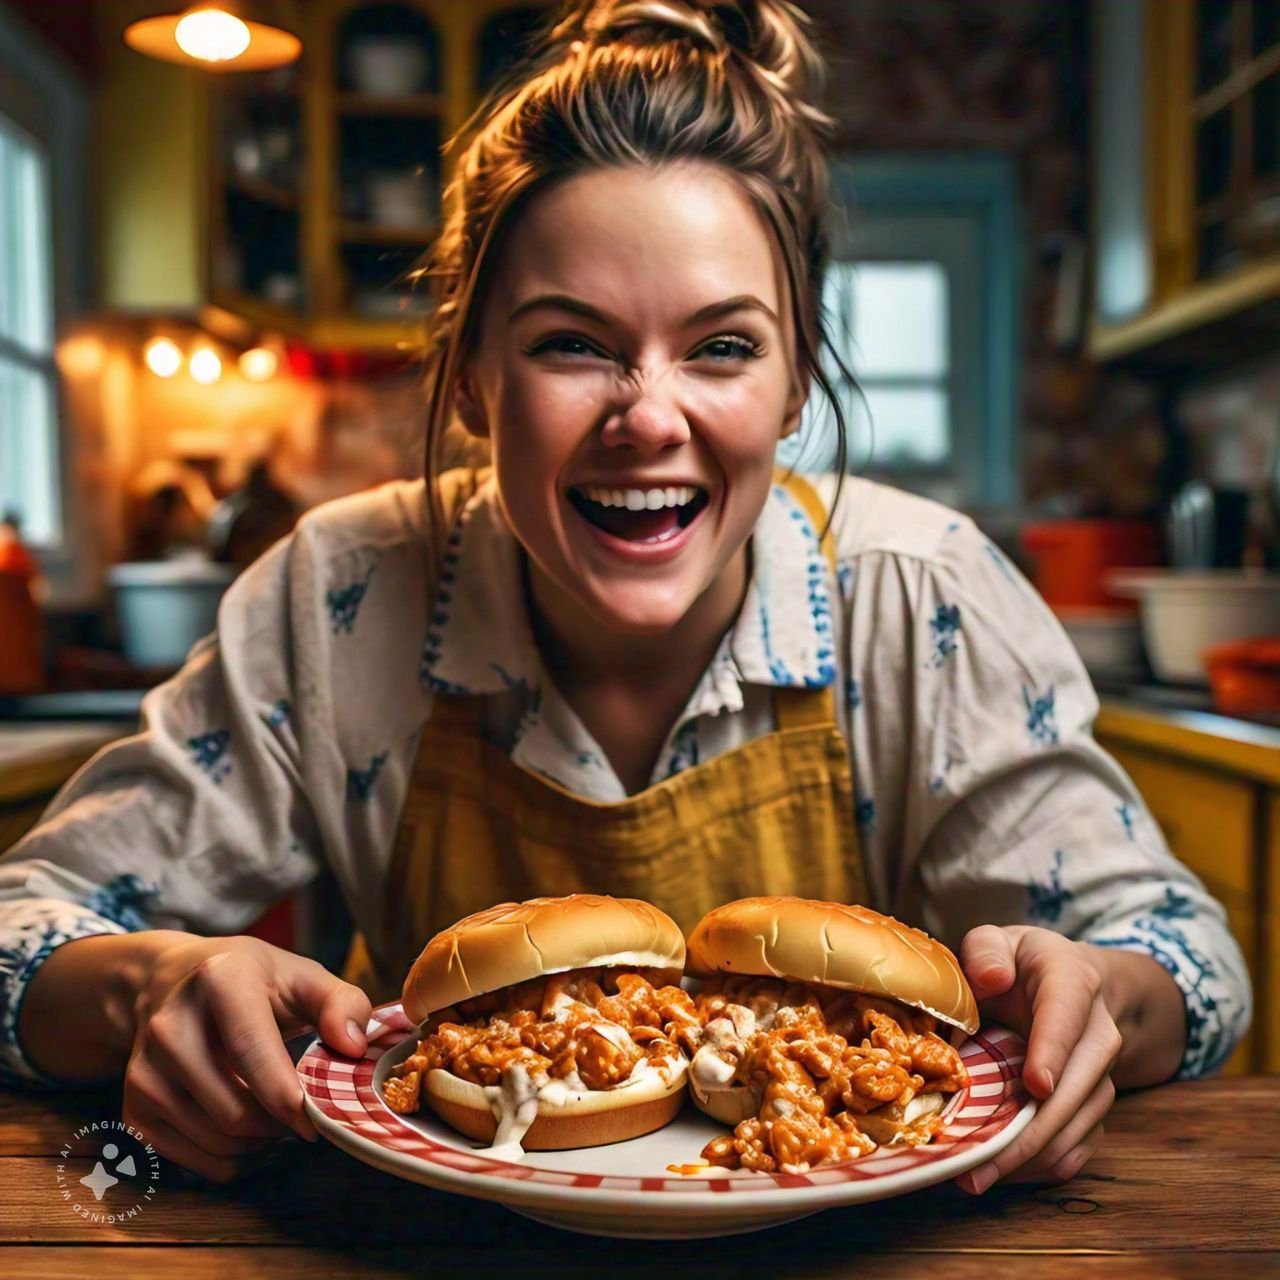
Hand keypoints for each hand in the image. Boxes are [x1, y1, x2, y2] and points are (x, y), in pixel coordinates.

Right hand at [123, 935, 371, 1182]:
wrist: (171, 981)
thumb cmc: (252, 982)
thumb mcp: (304, 976)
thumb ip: (342, 1004)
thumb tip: (354, 1047)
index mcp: (221, 981)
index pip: (252, 1053)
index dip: (288, 1097)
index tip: (318, 1121)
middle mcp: (170, 1025)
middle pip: (234, 1111)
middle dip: (280, 1126)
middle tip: (303, 1113)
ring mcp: (144, 1069)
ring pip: (215, 1141)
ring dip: (258, 1144)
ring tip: (277, 1116)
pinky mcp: (133, 1106)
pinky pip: (192, 1160)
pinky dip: (229, 1158)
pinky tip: (245, 1128)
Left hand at [953, 924, 1121, 1195]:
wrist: (1072, 985)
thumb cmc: (1020, 964)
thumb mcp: (998, 941)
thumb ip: (987, 950)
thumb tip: (990, 980)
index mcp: (1073, 983)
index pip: (1066, 1017)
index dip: (1053, 1051)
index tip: (1036, 1085)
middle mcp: (1099, 1035)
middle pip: (1078, 1087)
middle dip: (1033, 1128)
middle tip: (981, 1159)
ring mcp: (1102, 1077)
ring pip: (1078, 1125)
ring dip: (1031, 1156)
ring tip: (975, 1176)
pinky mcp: (1095, 1108)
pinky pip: (1078, 1147)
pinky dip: (1042, 1165)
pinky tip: (999, 1174)